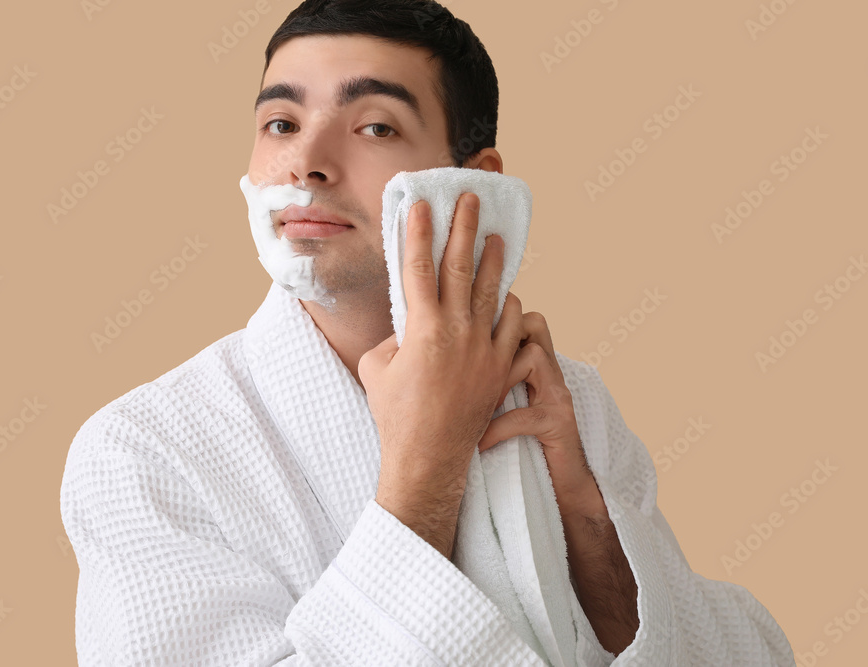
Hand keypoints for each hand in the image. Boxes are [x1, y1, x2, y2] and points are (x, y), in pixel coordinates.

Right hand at [359, 193, 524, 552]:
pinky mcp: (501, 368)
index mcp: (421, 328)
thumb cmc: (395, 414)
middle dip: (464, 228)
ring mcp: (484, 349)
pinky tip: (509, 298)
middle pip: (462, 267)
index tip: (421, 205)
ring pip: (495, 292)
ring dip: (495, 261)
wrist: (429, 457)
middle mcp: (457, 331)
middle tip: (470, 199)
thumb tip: (406, 328)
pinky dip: (513, 309)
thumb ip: (392, 337)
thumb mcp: (375, 367)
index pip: (417, 267)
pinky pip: (516, 328)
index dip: (418, 232)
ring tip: (496, 237)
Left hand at [476, 304, 601, 512]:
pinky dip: (497, 429)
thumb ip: (482, 379)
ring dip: (499, 379)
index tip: (458, 343)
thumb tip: (433, 364)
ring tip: (478, 406)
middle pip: (533, 323)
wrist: (557, 488)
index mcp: (531, 364)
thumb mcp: (500, 405)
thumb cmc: (518, 446)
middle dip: (499, 337)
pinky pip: (525, 415)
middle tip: (468, 369)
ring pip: (533, 357)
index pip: (516, 318)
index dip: (491, 320)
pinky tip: (479, 445)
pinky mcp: (560, 423)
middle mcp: (549, 371)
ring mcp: (557, 395)